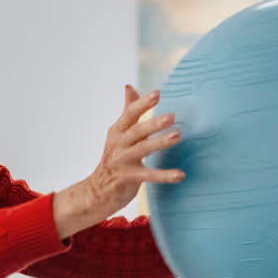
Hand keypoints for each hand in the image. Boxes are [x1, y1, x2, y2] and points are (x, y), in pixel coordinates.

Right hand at [52, 86, 182, 237]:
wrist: (97, 191)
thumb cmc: (114, 159)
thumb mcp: (118, 134)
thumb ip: (127, 111)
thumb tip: (129, 86)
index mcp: (117, 132)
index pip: (129, 114)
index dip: (143, 104)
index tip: (158, 94)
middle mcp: (118, 145)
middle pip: (136, 131)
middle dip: (153, 123)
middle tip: (172, 116)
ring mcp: (121, 162)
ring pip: (142, 150)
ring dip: (160, 142)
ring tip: (177, 136)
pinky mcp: (127, 178)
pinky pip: (148, 176)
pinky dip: (165, 175)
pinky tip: (180, 175)